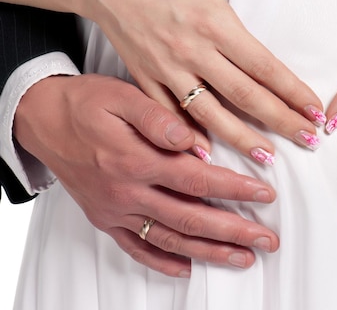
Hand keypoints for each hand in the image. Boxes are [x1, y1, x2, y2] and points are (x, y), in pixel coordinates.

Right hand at [14, 74, 278, 276]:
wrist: (41, 120)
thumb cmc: (85, 104)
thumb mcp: (121, 96)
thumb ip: (158, 118)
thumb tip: (192, 140)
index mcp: (135, 159)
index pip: (197, 179)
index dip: (235, 188)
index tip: (265, 193)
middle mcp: (126, 192)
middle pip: (190, 217)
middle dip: (234, 230)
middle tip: (267, 238)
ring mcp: (115, 210)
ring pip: (170, 238)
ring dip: (209, 251)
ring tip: (242, 257)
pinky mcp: (106, 219)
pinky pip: (137, 248)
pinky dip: (163, 261)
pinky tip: (187, 268)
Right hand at [77, 0, 323, 159]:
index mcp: (214, 22)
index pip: (263, 65)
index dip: (293, 91)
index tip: (315, 109)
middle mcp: (193, 52)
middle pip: (245, 95)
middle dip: (281, 120)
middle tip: (309, 139)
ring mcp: (168, 70)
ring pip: (210, 113)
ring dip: (241, 138)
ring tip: (268, 158)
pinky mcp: (145, 79)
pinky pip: (169, 115)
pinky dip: (187, 136)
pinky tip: (207, 155)